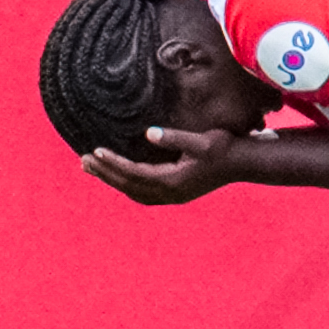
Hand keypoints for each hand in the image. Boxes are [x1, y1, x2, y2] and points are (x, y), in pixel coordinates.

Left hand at [80, 125, 242, 206]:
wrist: (245, 163)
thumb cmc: (225, 147)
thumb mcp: (201, 141)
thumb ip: (174, 138)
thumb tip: (149, 134)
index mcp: (173, 181)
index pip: (134, 173)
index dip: (113, 163)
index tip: (94, 152)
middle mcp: (170, 193)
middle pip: (129, 185)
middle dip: (106, 173)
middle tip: (83, 160)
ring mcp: (173, 195)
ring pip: (134, 191)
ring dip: (113, 179)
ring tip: (93, 167)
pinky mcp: (176, 192)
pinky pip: (143, 192)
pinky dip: (127, 183)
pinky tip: (119, 174)